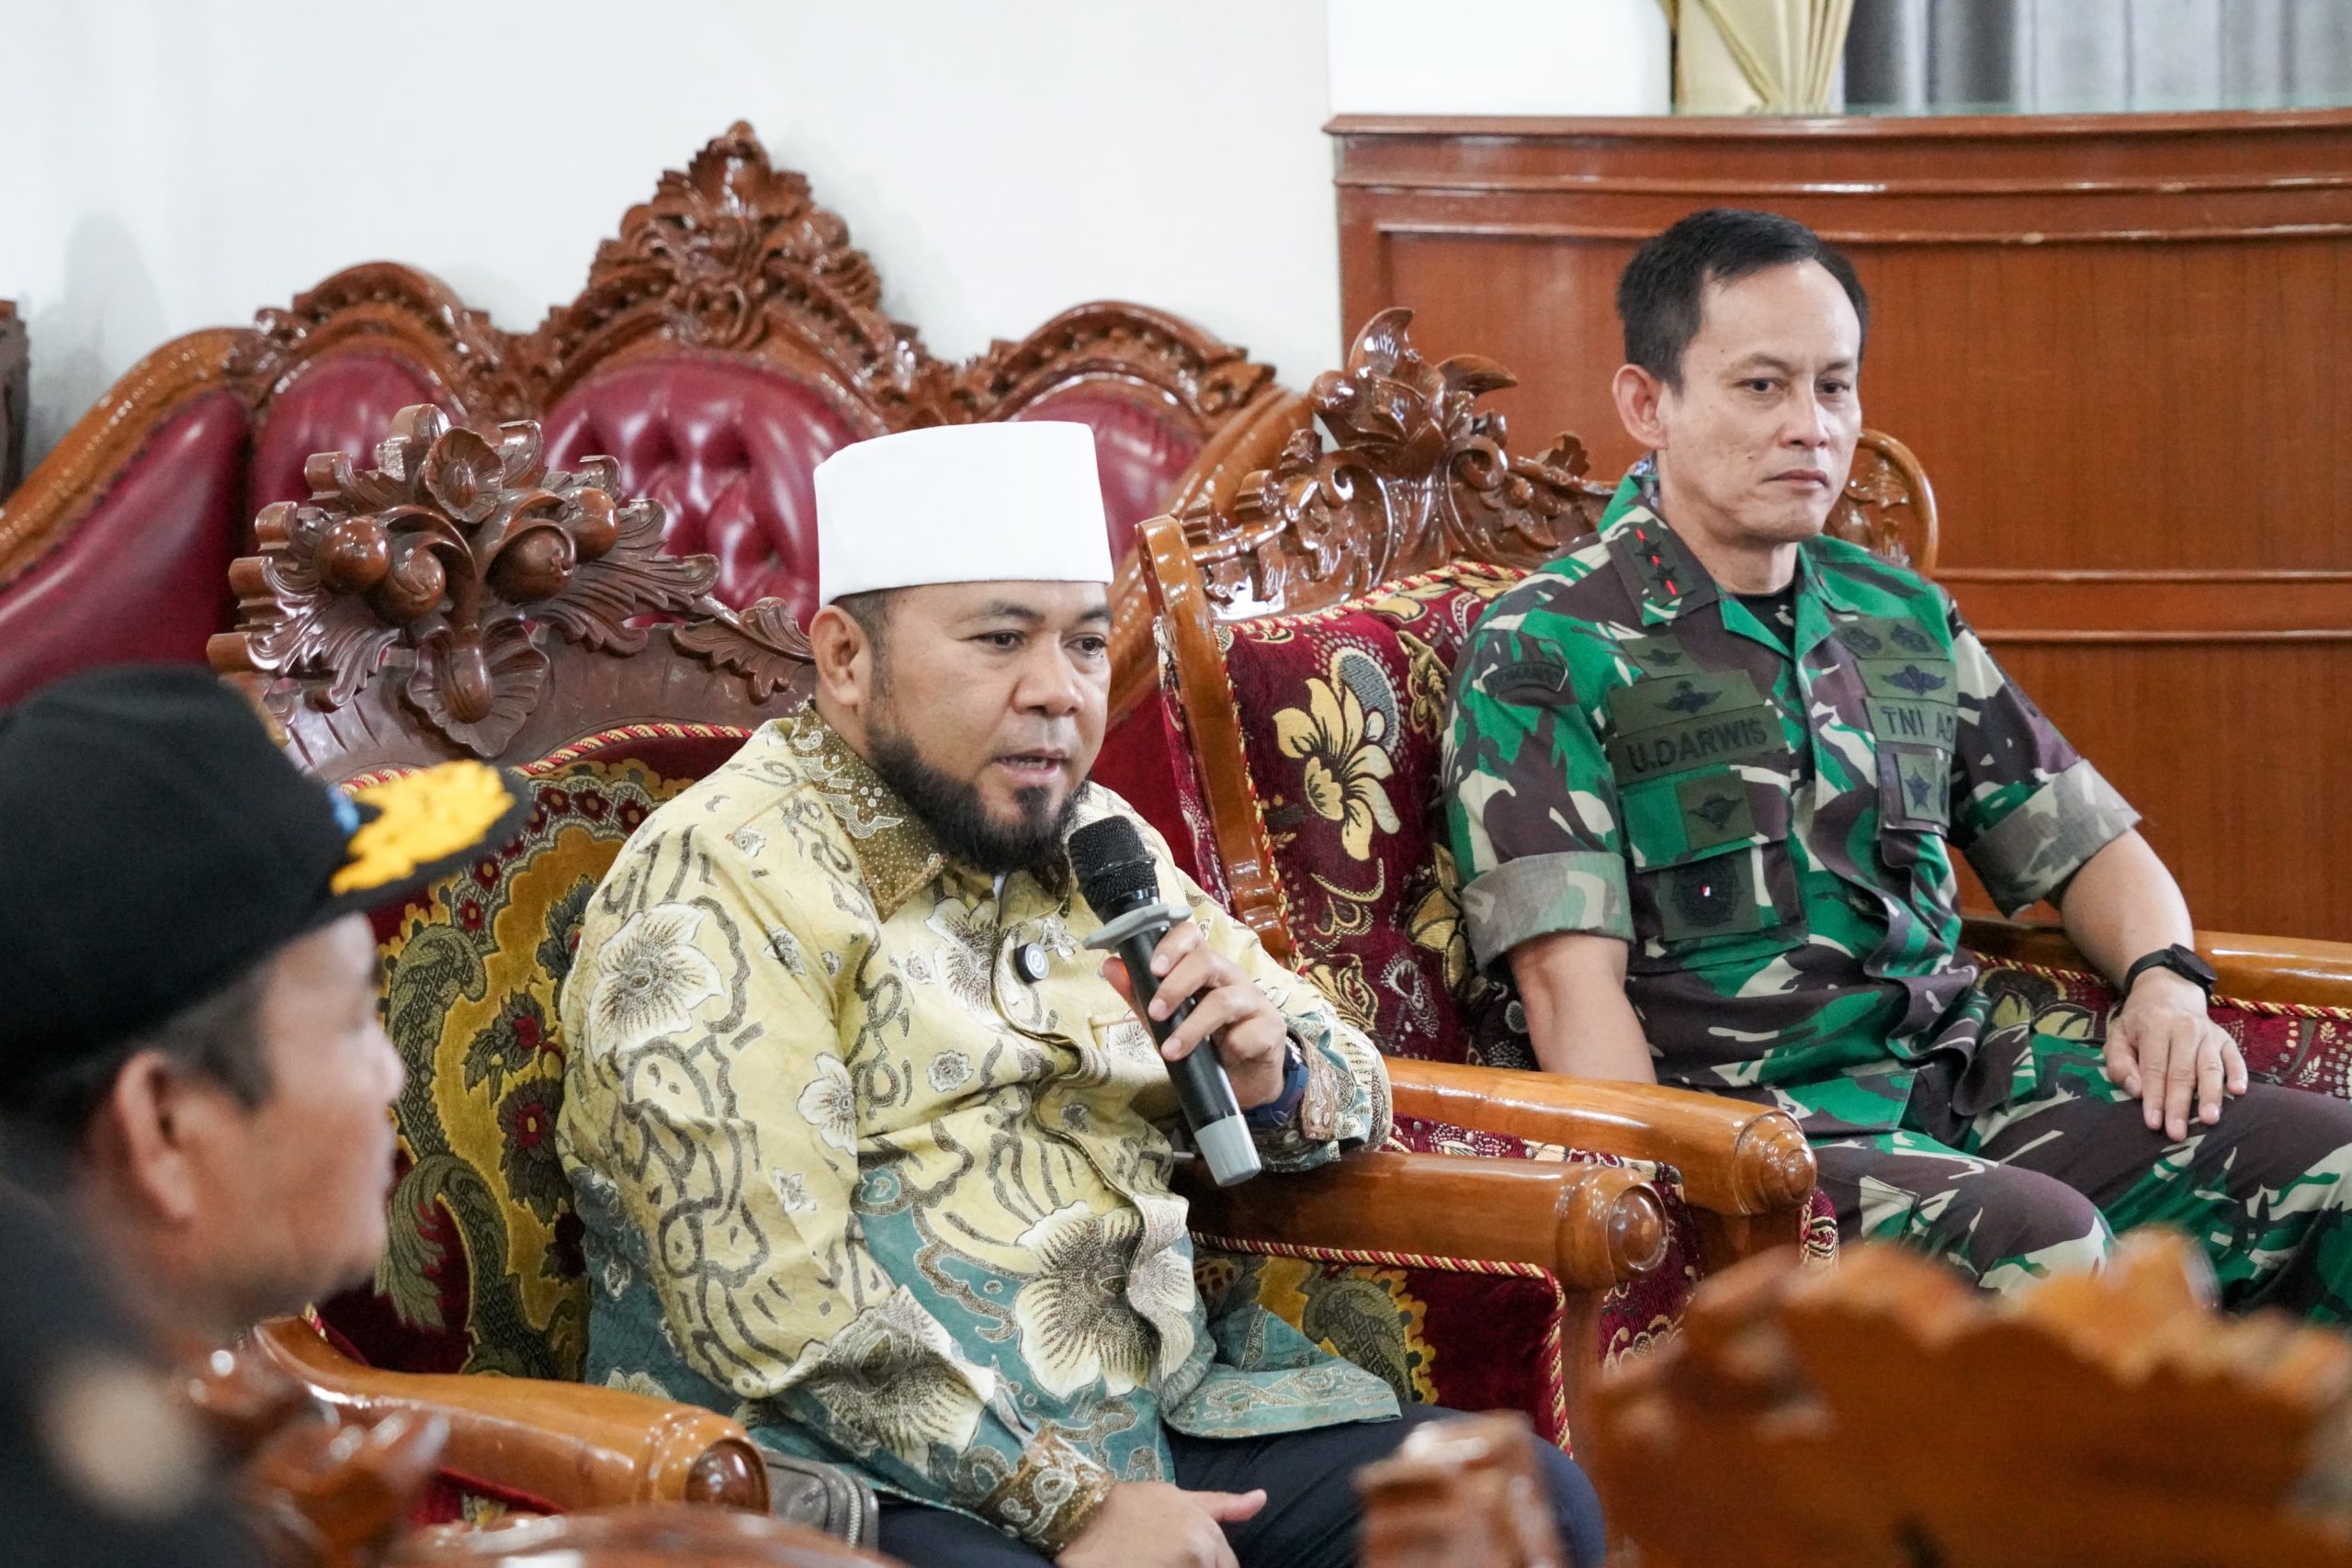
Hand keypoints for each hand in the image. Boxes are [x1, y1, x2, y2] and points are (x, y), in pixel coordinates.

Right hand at [1056, 1481, 1264, 1567]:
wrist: (1083, 1517)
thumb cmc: (1132, 1506)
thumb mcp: (1179, 1498)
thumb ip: (1223, 1505)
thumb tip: (1261, 1499)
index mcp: (1207, 1539)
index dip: (1209, 1566)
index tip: (1184, 1559)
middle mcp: (1196, 1559)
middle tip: (1164, 1559)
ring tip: (1152, 1561)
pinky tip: (1145, 1566)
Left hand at [1100, 920, 1289, 1108]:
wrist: (1243, 1083)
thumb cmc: (1205, 1044)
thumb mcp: (1166, 1022)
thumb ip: (1141, 996)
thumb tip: (1111, 966)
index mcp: (1205, 968)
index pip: (1192, 936)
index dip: (1172, 945)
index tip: (1153, 968)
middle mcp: (1231, 978)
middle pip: (1207, 962)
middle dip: (1175, 987)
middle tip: (1156, 1014)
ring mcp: (1254, 1002)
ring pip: (1225, 1000)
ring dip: (1193, 1027)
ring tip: (1171, 1051)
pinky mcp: (1270, 1030)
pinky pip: (1249, 1034)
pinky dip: (1231, 1047)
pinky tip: (1223, 1059)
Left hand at [2104, 969, 2246, 1141]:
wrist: (2167, 993)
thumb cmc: (2139, 1023)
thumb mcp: (2117, 1037)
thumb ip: (2120, 1064)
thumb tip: (2137, 1091)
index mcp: (2155, 1026)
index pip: (2154, 1068)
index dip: (2154, 1097)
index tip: (2154, 1124)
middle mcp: (2185, 1028)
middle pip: (2183, 1072)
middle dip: (2179, 1105)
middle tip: (2178, 1133)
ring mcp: (2209, 1033)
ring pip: (2210, 1067)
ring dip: (2210, 1095)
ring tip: (2210, 1120)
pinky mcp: (2226, 1039)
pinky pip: (2235, 1058)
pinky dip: (2238, 1074)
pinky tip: (2237, 1092)